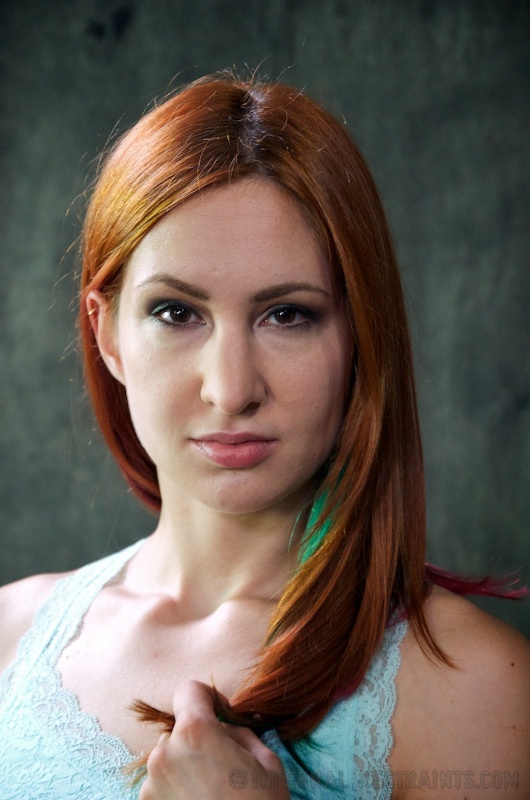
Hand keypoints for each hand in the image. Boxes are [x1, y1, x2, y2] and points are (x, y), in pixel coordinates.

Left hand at [139, 680, 289, 799]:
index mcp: (195, 733)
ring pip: (171, 757)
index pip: (189, 689)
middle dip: (200, 738)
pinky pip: (163, 784)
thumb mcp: (265, 761)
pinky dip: (179, 789)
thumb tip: (223, 726)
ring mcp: (151, 784)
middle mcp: (165, 753)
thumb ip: (238, 732)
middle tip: (224, 765)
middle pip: (180, 728)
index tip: (221, 714)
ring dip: (187, 765)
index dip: (207, 697)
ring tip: (213, 792)